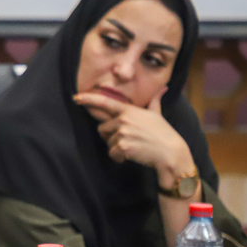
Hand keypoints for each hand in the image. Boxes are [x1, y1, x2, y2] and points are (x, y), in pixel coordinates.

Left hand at [73, 88, 195, 189]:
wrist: (170, 153)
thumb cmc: (163, 134)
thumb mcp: (157, 115)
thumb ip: (154, 101)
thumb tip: (162, 88)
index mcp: (129, 110)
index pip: (105, 102)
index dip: (88, 99)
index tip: (75, 97)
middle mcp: (123, 120)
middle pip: (102, 129)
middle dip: (110, 136)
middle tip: (128, 138)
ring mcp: (122, 133)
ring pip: (107, 142)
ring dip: (116, 147)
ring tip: (133, 146)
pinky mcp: (122, 146)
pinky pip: (112, 154)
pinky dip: (119, 157)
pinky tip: (133, 154)